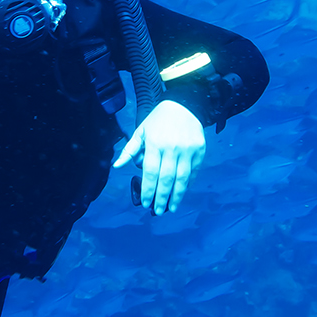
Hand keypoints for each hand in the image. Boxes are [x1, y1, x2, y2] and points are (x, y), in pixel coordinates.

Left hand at [113, 99, 205, 213]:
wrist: (184, 105)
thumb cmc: (158, 120)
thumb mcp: (140, 131)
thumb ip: (129, 150)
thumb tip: (117, 166)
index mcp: (154, 144)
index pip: (150, 172)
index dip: (148, 189)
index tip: (145, 202)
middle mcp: (171, 148)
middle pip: (166, 178)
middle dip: (161, 197)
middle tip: (158, 211)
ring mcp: (187, 150)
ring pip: (182, 178)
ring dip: (177, 195)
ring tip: (171, 208)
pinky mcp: (199, 151)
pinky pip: (194, 171)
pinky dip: (188, 184)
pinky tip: (182, 193)